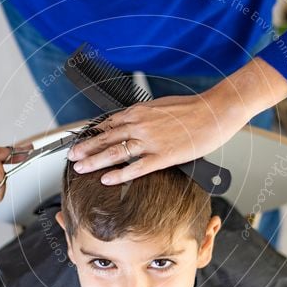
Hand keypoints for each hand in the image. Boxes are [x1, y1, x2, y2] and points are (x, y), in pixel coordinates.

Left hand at [66, 57, 286, 183]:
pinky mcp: (162, 156)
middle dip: (85, 148)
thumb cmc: (192, 109)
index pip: (108, 123)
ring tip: (80, 168)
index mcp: (139, 111)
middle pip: (105, 137)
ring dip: (94, 161)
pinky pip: (135, 168)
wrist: (214, 111)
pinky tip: (106, 179)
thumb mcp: (162, 106)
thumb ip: (144, 116)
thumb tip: (132, 123)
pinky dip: (118, 174)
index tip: (79, 140)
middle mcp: (140, 124)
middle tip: (71, 157)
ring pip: (114, 152)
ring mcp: (150, 141)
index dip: (91, 133)